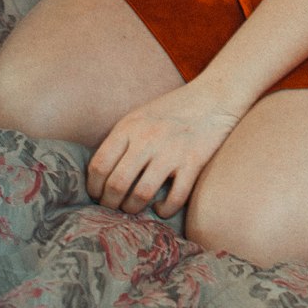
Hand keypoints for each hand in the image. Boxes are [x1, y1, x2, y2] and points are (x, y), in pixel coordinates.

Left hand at [87, 84, 241, 218]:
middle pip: (117, 184)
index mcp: (130, 126)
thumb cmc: (173, 109)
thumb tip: (101, 174)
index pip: (100, 164)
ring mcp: (171, 151)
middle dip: (110, 204)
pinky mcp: (193, 162)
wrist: (214, 96)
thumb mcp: (141, 116)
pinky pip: (174, 198)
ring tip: (133, 209)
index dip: (94, 187)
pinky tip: (161, 208)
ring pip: (141, 194)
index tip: (97, 195)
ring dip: (133, 209)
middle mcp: (147, 138)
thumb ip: (123, 140)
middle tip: (113, 208)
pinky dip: (164, 210)